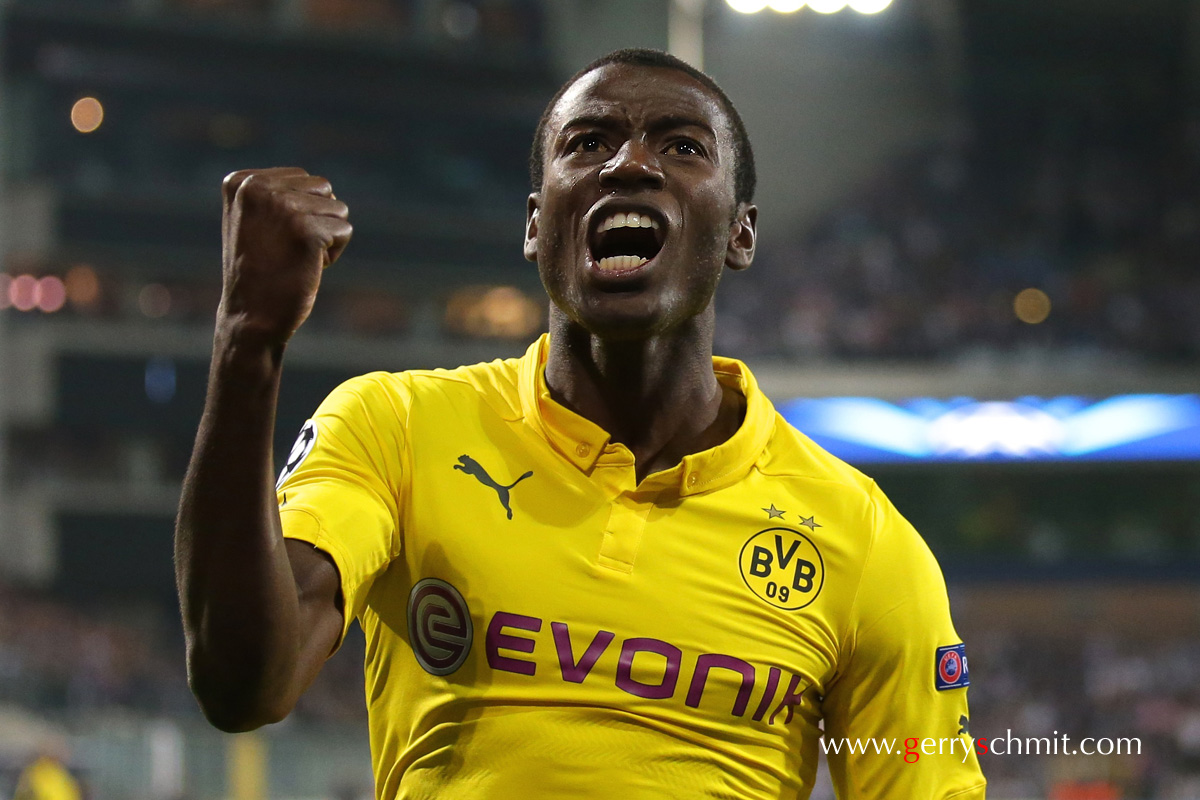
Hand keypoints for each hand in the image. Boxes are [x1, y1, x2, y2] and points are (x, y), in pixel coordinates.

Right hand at [218, 167, 351, 344]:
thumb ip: (277, 194)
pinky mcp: (305, 230)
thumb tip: (323, 186)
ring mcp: (282, 207)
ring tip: (295, 259)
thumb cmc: (259, 272)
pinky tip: (306, 268)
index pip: (302, 179)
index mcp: (242, 182)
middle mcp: (258, 188)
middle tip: (287, 250)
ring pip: (338, 209)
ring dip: (326, 237)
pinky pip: (344, 231)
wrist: (250, 318)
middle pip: (323, 189)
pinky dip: (333, 254)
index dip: (300, 212)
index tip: (273, 238)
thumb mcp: (254, 221)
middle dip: (317, 220)